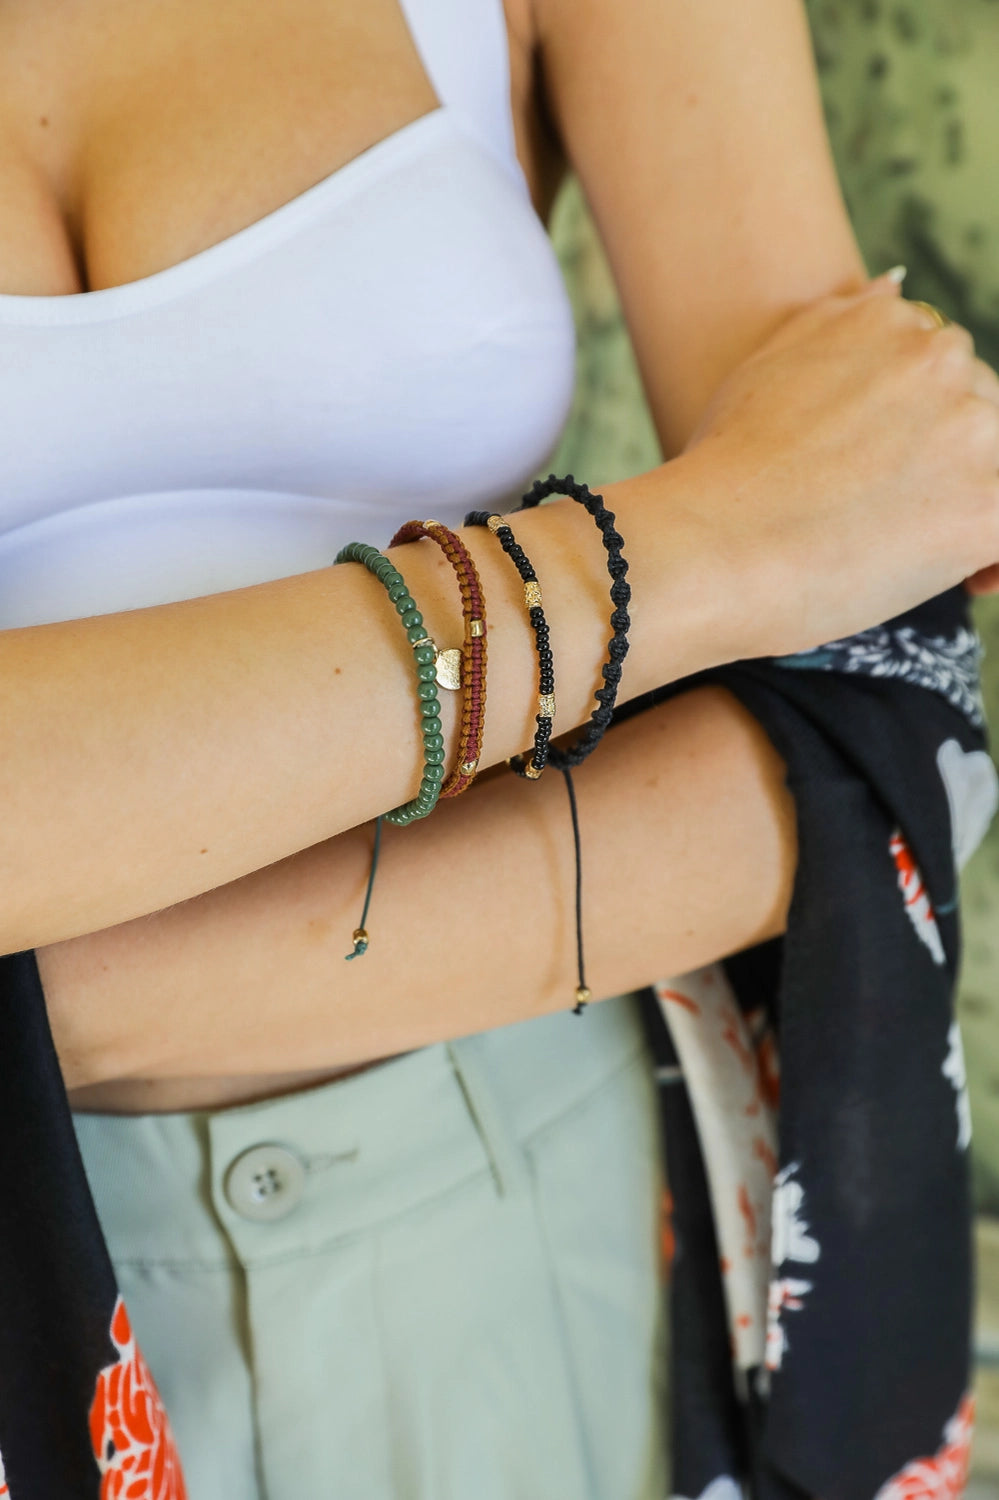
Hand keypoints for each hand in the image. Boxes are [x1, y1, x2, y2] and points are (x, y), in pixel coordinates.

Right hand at [682, 277, 998, 655]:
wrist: (713, 542)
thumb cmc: (723, 474)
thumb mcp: (766, 365)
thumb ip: (835, 323)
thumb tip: (891, 287)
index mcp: (887, 324)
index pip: (940, 370)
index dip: (923, 428)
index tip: (897, 469)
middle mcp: (937, 358)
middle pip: (977, 413)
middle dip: (948, 465)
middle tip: (891, 521)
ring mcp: (971, 428)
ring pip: (997, 465)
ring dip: (970, 504)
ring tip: (919, 552)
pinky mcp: (989, 503)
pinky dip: (995, 558)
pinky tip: (968, 579)